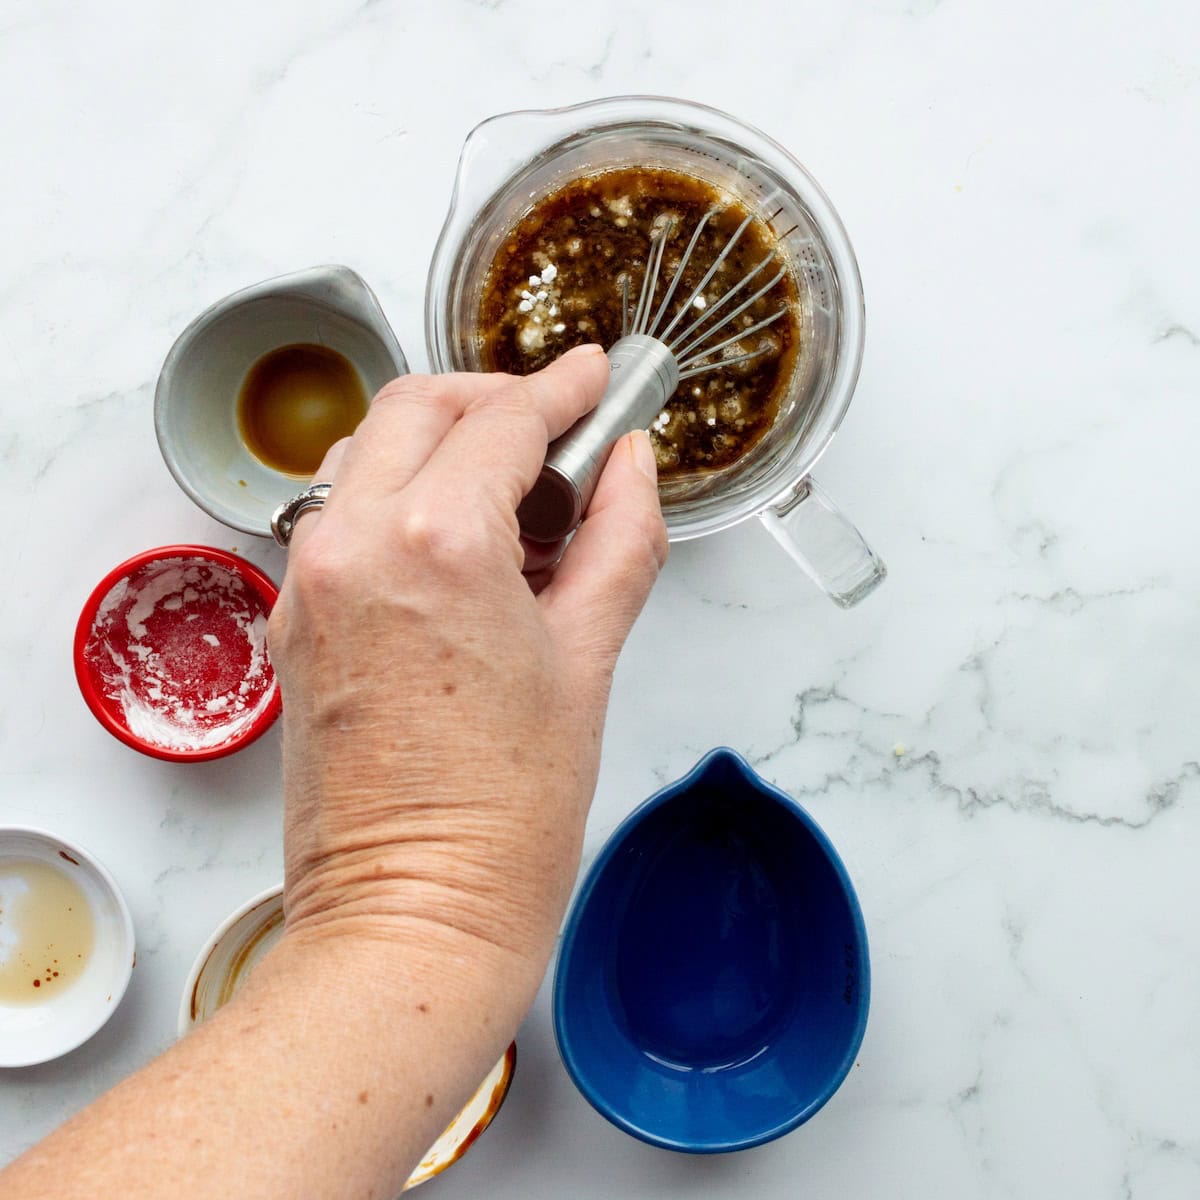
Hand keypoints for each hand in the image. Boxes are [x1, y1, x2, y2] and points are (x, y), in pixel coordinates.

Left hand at [267, 346, 666, 990]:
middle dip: (495, 397)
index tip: (597, 380)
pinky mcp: (294, 620)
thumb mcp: (588, 658)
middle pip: (420, 406)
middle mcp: (352, 544)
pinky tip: (461, 543)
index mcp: (434, 542)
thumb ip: (620, 538)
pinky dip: (401, 495)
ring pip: (370, 450)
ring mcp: (309, 581)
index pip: (505, 419)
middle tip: (559, 425)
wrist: (410, 919)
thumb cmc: (502, 818)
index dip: (564, 388)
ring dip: (440, 440)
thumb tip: (633, 466)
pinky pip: (343, 514)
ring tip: (514, 490)